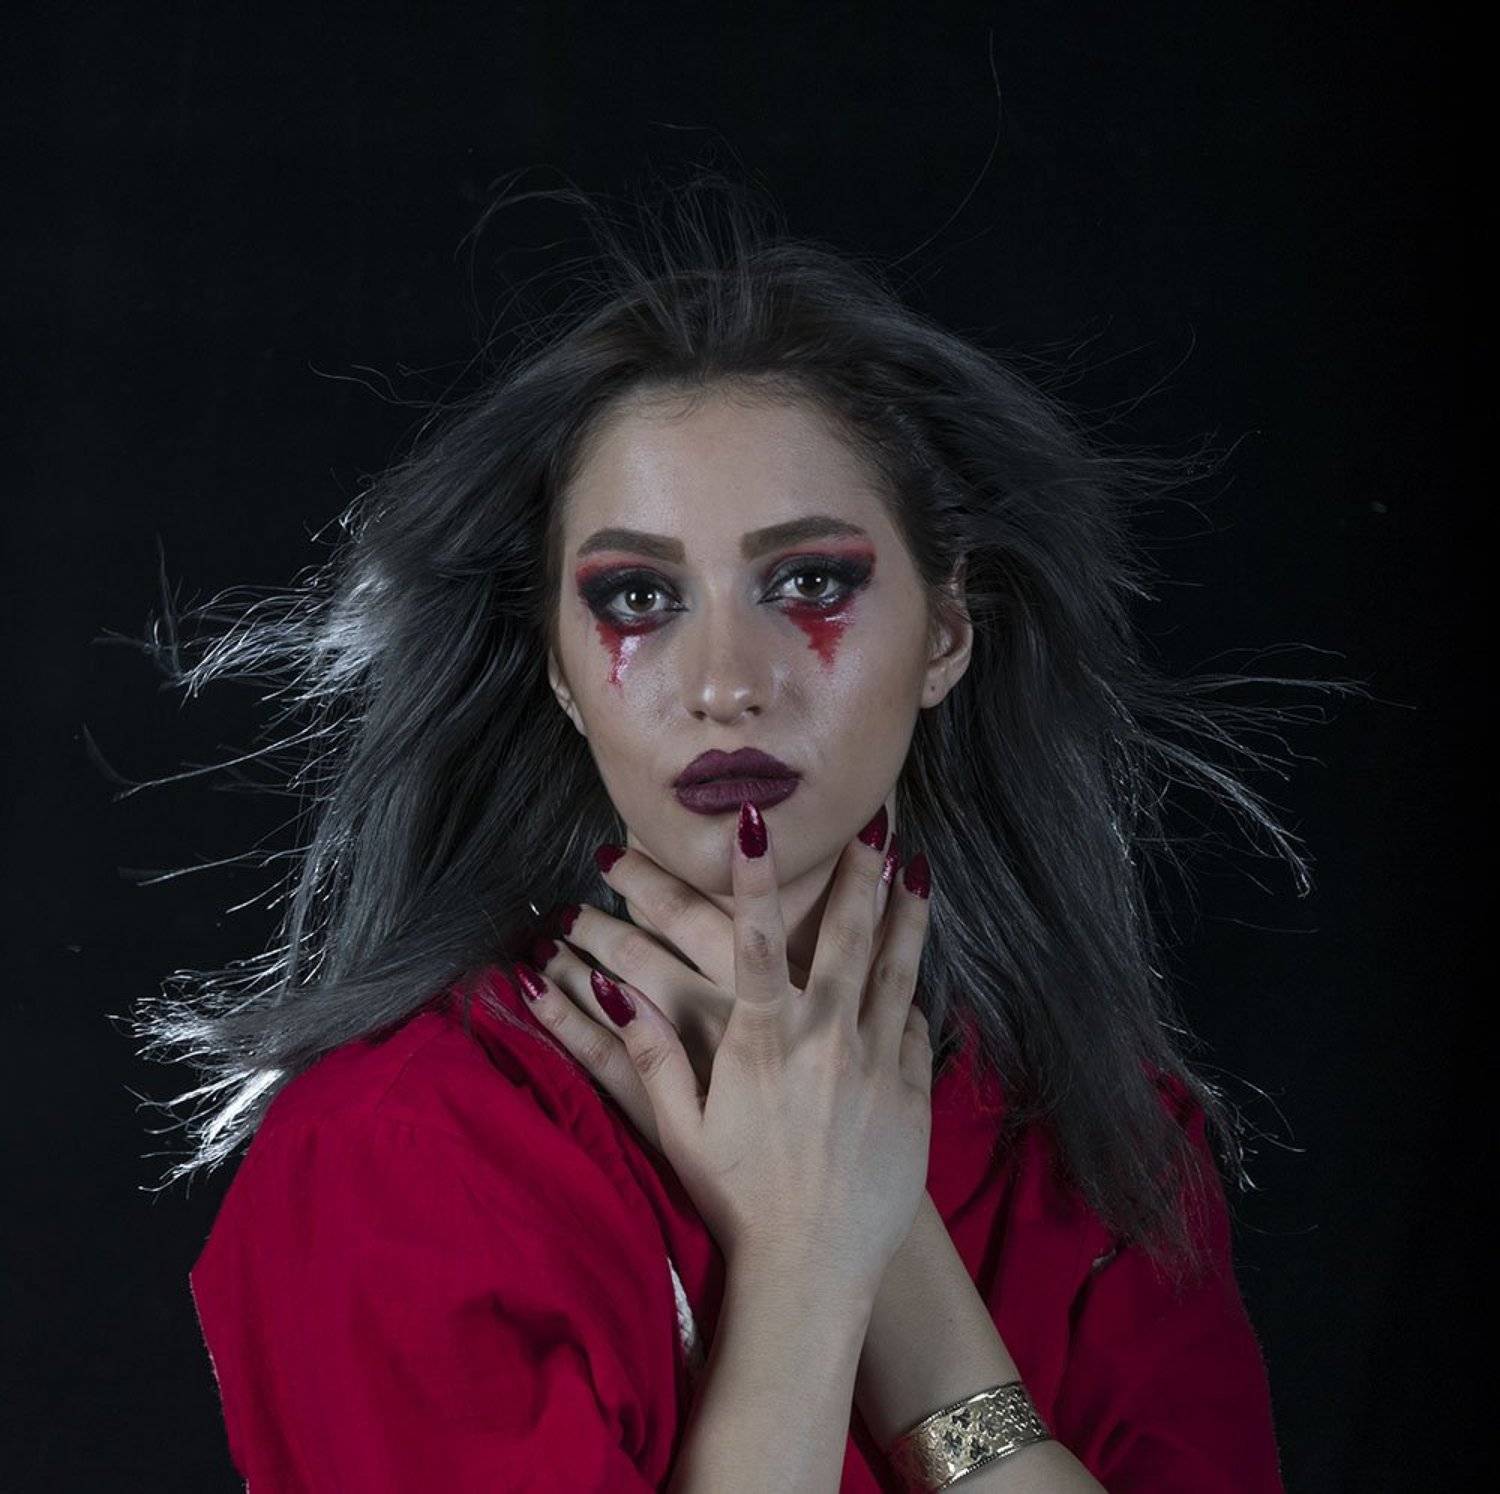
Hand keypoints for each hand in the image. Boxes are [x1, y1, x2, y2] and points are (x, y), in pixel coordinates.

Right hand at [511, 802, 933, 1289]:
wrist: (814, 1271)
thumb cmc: (738, 1198)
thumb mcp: (681, 1131)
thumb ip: (650, 1057)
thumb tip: (612, 993)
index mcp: (764, 1041)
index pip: (754, 939)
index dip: (754, 877)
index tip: (759, 823)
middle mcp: (826, 1039)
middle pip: (845, 936)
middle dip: (857, 873)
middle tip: (874, 821)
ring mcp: (876, 1065)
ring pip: (895, 970)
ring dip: (904, 915)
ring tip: (916, 868)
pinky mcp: (911, 1097)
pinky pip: (915, 1028)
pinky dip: (913, 992)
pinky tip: (916, 966)